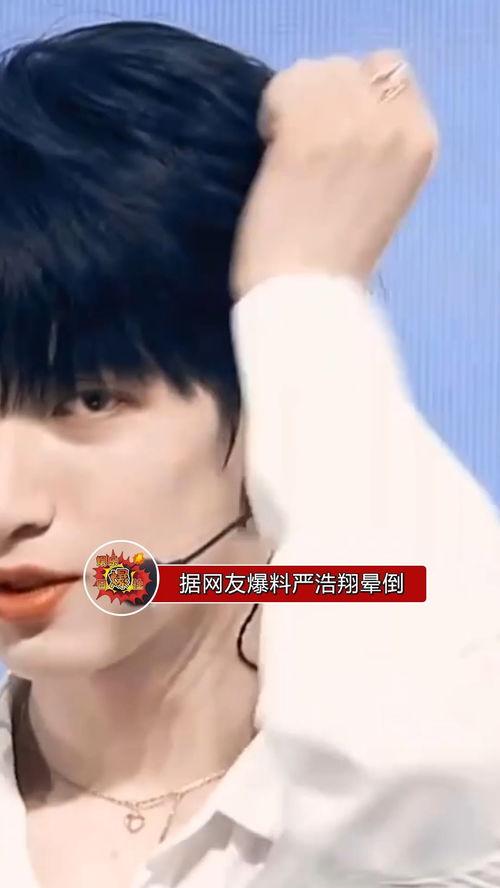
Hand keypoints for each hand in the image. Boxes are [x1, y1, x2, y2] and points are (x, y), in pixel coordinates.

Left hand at [231, 51, 437, 296]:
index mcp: (421, 142)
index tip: (333, 130)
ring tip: (287, 148)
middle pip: (347, 67)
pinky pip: (282, 89)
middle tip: (303, 142)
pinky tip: (270, 151)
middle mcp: (393, 122)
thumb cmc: (340, 262)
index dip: (354, 94)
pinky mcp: (304, 131)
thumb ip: (373, 146)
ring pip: (313, 71)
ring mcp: (349, 122)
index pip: (391, 73)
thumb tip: (335, 114)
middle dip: (322, 96)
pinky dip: (271, 113)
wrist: (310, 297)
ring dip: (294, 100)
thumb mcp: (382, 194)